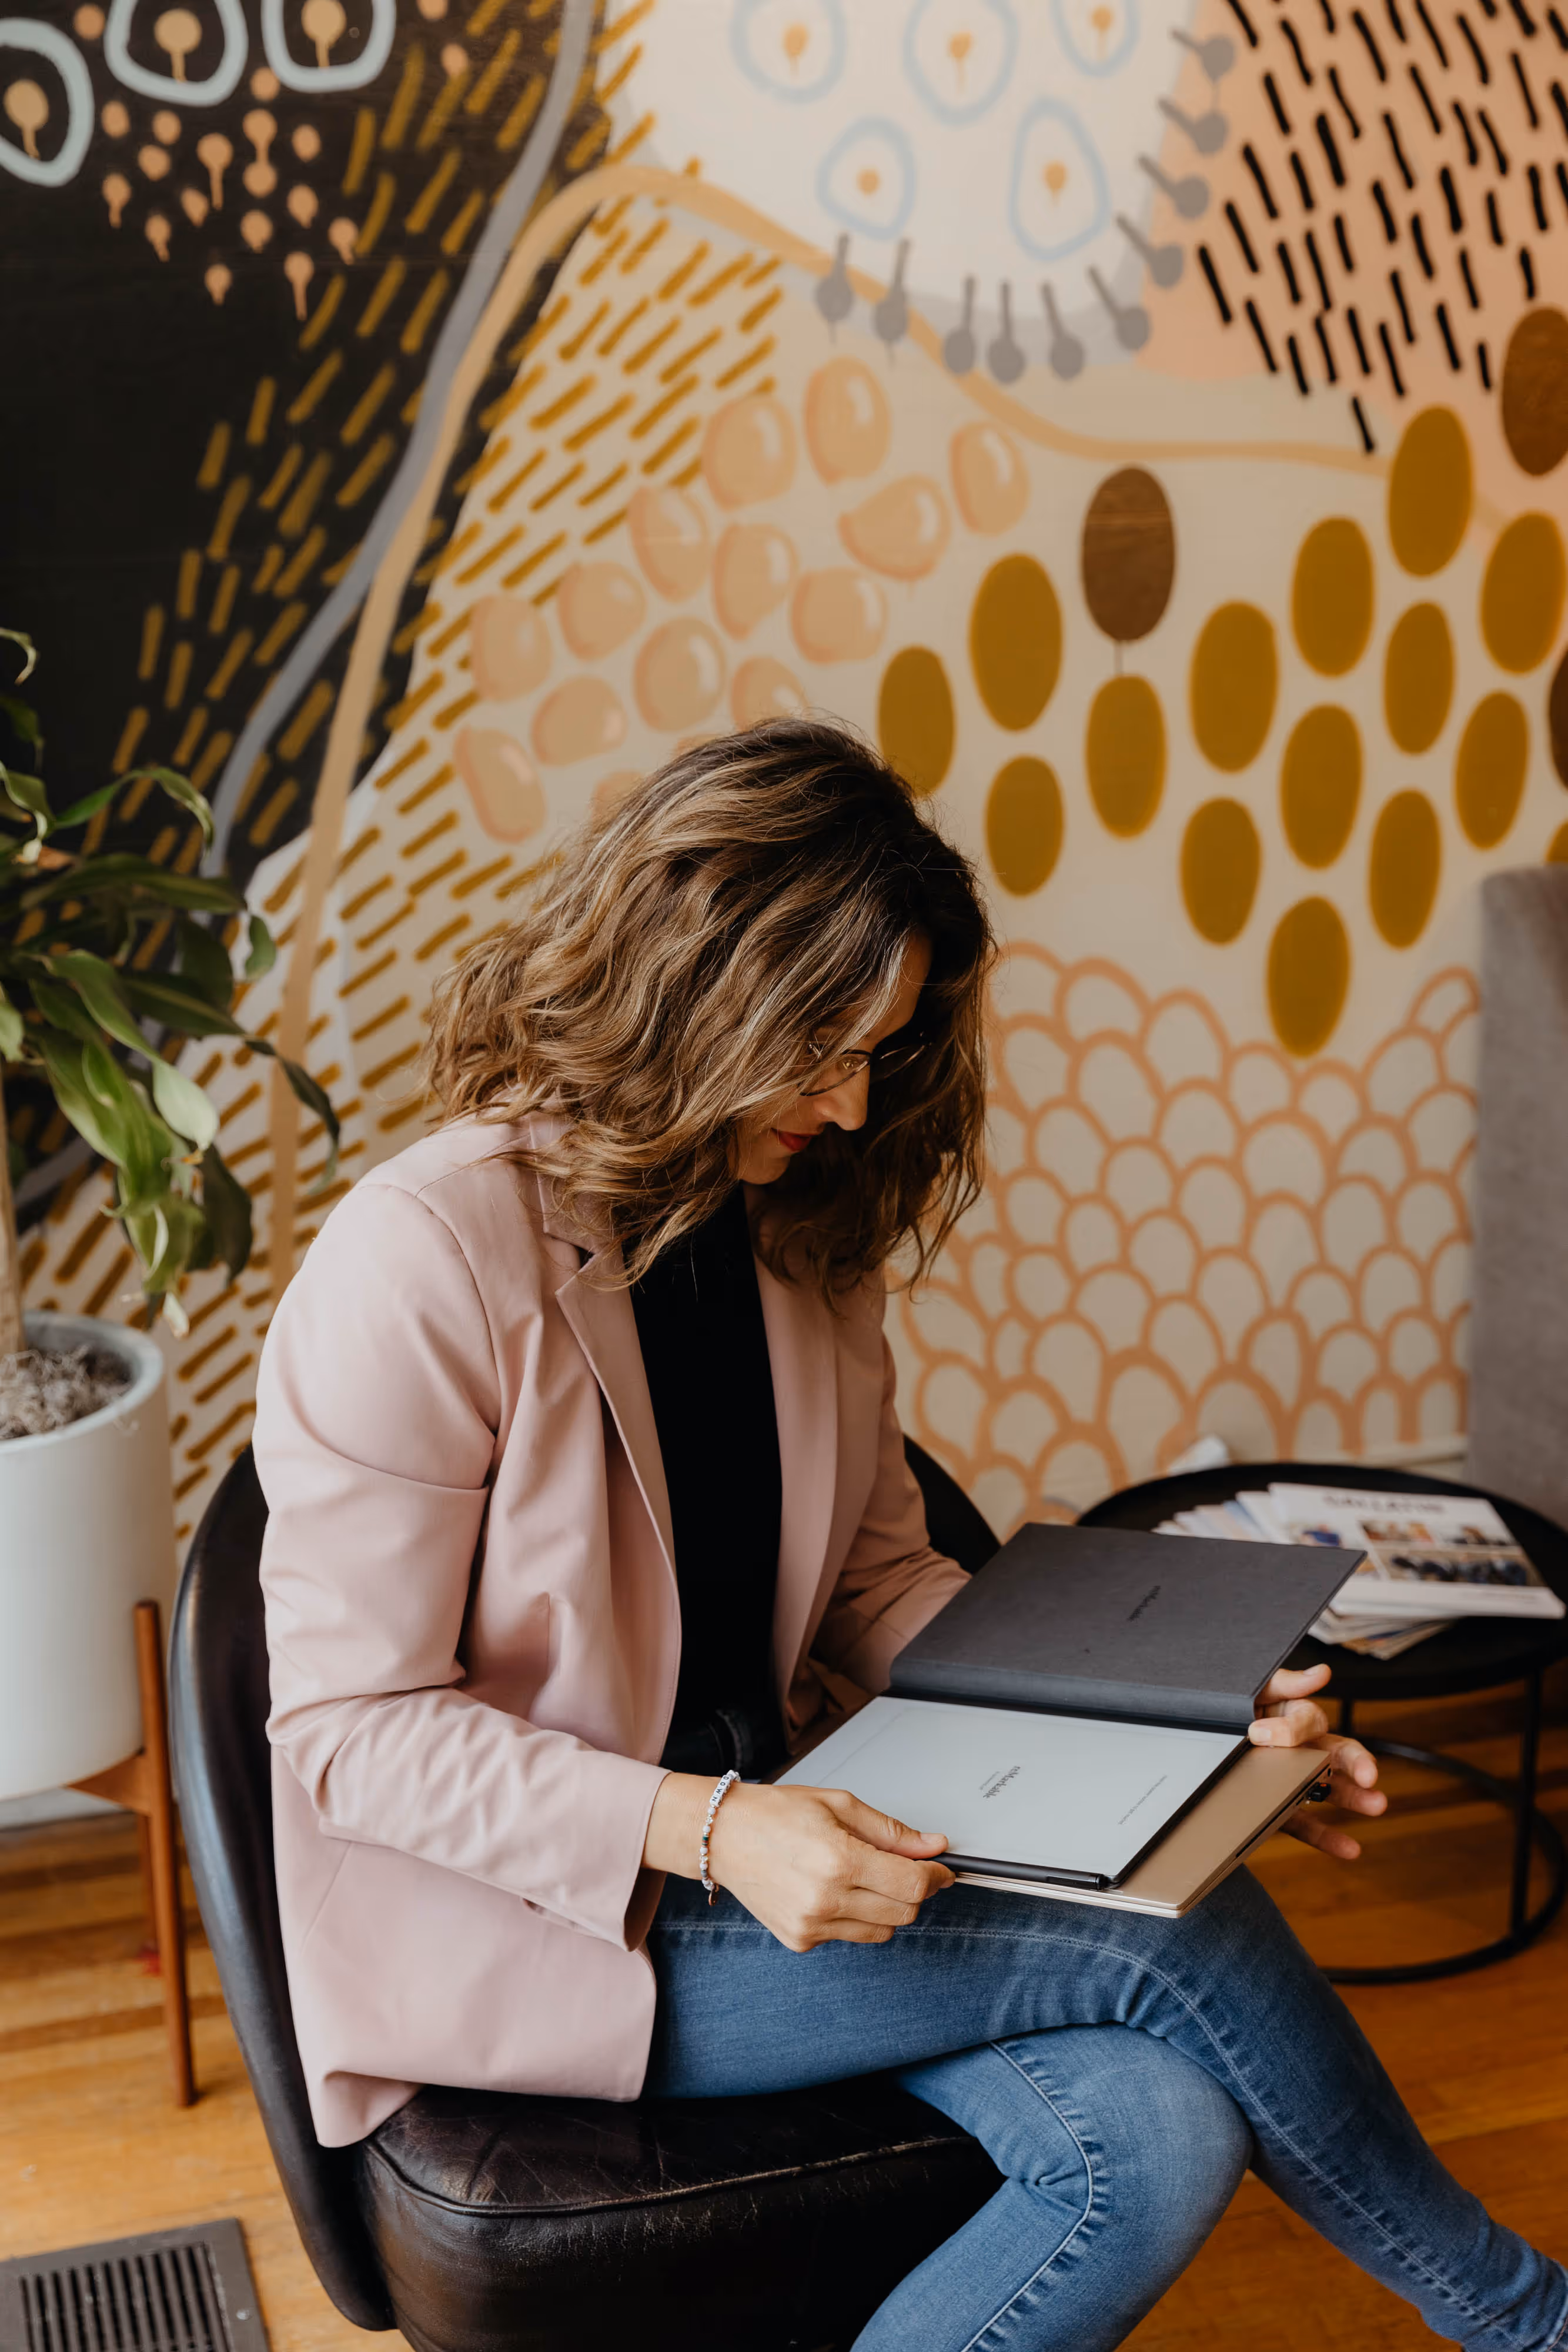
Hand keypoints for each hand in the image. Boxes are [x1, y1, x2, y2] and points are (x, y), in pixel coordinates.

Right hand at [644, 1773, 952, 1950]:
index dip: (936, 1877)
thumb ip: (891, 1831)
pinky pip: (850, 1936)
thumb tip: (933, 1846)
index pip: (911, 1885)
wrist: (722, 1836)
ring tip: (864, 1875)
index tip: (941, 1868)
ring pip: (882, 1930)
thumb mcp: (839, 1805)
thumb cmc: (775, 1813)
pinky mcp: (801, 1941)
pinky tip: (835, 1890)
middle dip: (916, 1891)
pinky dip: (856, 1917)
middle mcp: (825, 1899)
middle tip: (907, 1868)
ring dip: (888, 1906)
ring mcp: (812, 1925)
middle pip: (903, 1912)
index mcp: (838, 1860)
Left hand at [1249, 1662, 1386, 1859]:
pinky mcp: (1284, 1809)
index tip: (1259, 1733)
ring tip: (1376, 1804)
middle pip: (1339, 1752)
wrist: (1198, 1741)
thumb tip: (1321, 1673)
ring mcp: (1296, 1781)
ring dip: (1355, 1798)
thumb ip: (1284, 1683)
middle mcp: (1302, 1750)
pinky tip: (1349, 1849)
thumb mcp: (1252, 1692)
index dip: (1291, 1728)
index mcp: (1293, 1719)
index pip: (1310, 1721)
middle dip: (1358, 1763)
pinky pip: (1308, 1824)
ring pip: (1333, 1789)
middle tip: (1369, 1774)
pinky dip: (1328, 1838)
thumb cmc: (1232, 1713)